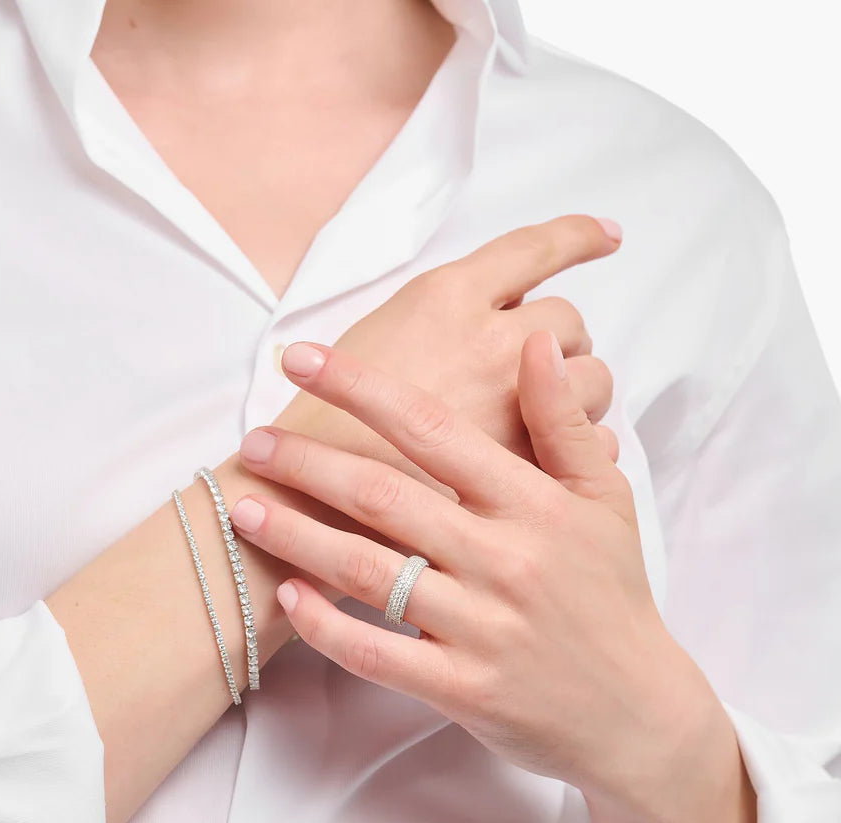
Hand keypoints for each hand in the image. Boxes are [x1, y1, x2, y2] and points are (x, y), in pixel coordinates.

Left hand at [231, 334, 729, 813]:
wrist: (636, 710)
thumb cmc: (611, 594)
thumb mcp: (605, 499)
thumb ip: (564, 423)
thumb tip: (534, 343)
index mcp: (533, 504)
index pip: (432, 429)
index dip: (360, 389)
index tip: (301, 359)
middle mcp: (503, 560)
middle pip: (383, 498)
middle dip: (308, 464)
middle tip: (255, 443)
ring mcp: (480, 628)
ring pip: (368, 573)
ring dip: (297, 537)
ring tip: (244, 510)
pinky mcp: (462, 689)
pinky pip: (377, 655)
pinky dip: (326, 627)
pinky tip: (289, 596)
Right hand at [273, 214, 622, 488]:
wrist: (304, 498)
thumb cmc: (325, 422)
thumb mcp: (372, 338)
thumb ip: (439, 320)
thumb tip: (493, 316)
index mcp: (444, 297)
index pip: (532, 249)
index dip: (578, 238)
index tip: (606, 236)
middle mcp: (488, 339)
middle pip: (566, 320)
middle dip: (560, 343)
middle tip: (533, 370)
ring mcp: (512, 404)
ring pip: (588, 380)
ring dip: (575, 395)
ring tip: (541, 418)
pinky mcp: (523, 464)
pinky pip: (587, 442)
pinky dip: (579, 446)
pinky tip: (556, 459)